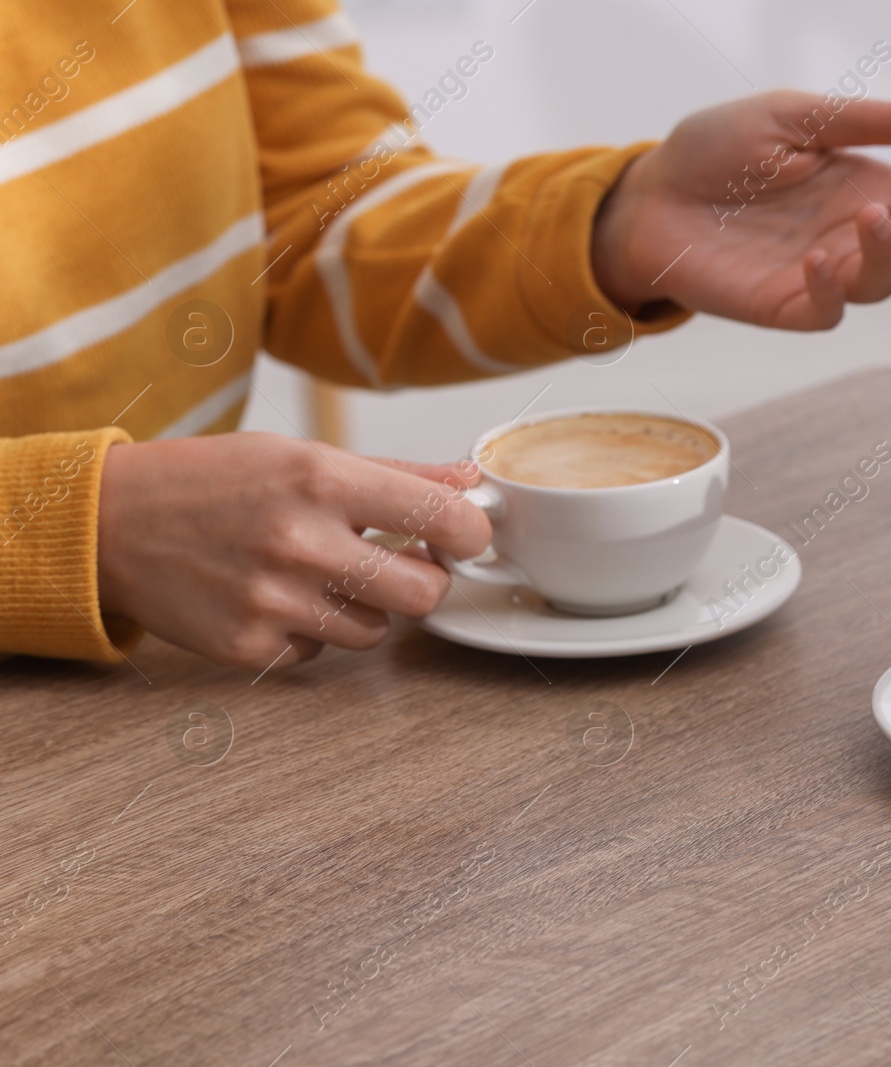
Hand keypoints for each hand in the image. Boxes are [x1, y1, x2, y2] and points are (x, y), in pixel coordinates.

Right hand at [97, 433, 490, 667]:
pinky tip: (280, 599)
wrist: (109, 522)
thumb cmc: (212, 480)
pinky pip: (320, 652)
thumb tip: (468, 480)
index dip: (470, 532)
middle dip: (426, 581)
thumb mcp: (300, 455)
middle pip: (425, 593)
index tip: (462, 534)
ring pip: (377, 631)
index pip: (444, 519)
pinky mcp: (249, 646)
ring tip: (326, 575)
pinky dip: (312, 631)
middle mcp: (301, 542)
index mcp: (322, 480)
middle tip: (404, 564)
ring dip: (367, 608)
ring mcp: (274, 600)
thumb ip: (395, 473)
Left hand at [591, 90, 890, 328]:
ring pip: (884, 281)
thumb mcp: (788, 116)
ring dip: (889, 253)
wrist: (648, 195)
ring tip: (868, 218)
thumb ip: (858, 122)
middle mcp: (853, 233)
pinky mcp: (789, 305)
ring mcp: (824, 273)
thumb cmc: (715, 152)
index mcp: (863, 184)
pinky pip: (829, 307)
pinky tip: (819, 257)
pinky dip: (834, 284)